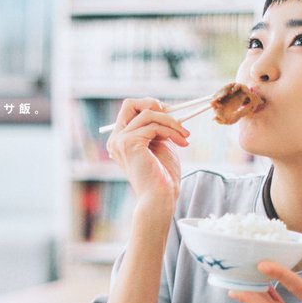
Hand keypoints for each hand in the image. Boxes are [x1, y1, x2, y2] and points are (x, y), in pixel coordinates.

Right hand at [105, 98, 189, 212]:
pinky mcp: (129, 144)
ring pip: (148, 114)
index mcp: (120, 139)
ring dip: (172, 122)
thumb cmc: (162, 177)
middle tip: (175, 118)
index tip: (170, 115)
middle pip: (130, 103)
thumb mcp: (160, 145)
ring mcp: (120, 141)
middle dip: (155, 105)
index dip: (150, 105)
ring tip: (185, 135)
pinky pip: (154, 126)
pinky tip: (182, 143)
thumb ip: (157, 127)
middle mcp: (116, 139)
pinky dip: (172, 132)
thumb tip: (166, 107)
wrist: (160, 198)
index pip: (129, 108)